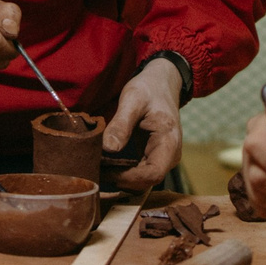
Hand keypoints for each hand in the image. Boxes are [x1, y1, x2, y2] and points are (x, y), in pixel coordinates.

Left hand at [104, 55, 184, 191]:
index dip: (129, 178)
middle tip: (95, 171)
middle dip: (121, 180)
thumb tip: (108, 148)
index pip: (153, 174)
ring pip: (143, 181)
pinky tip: (106, 166)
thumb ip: (121, 124)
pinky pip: (140, 173)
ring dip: (121, 179)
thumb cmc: (148, 89)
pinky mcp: (154, 157)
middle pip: (147, 182)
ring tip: (98, 169)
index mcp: (169, 143)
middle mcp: (170, 155)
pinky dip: (123, 174)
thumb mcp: (132, 101)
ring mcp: (163, 158)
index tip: (106, 172)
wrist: (161, 83)